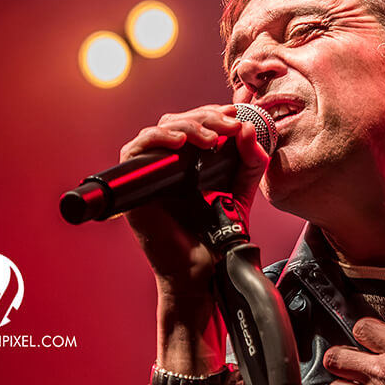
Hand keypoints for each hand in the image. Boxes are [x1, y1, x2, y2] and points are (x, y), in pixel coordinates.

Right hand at [121, 104, 268, 291]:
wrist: (206, 270)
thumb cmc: (218, 236)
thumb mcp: (242, 191)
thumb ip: (250, 163)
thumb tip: (248, 130)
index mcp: (189, 162)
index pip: (194, 123)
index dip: (212, 114)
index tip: (236, 115)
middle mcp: (167, 164)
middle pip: (177, 121)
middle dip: (206, 117)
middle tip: (230, 125)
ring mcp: (150, 174)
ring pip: (160, 130)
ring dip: (187, 126)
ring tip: (212, 137)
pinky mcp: (134, 187)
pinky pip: (135, 151)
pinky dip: (157, 139)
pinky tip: (181, 143)